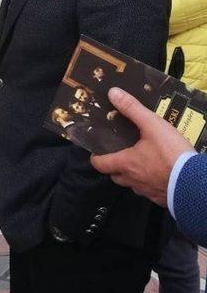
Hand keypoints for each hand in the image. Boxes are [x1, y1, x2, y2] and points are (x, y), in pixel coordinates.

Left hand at [91, 88, 192, 206]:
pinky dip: (150, 183)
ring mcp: (146, 191)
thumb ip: (133, 109)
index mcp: (126, 163)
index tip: (98, 152)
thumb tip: (113, 94)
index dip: (96, 158)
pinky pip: (149, 191)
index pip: (100, 164)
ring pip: (132, 184)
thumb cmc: (171, 154)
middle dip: (114, 167)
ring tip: (141, 162)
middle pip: (115, 176)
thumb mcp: (153, 125)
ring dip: (132, 175)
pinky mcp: (161, 198)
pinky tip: (159, 174)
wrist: (195, 182)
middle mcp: (132, 180)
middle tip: (120, 154)